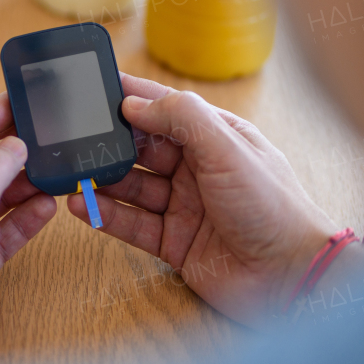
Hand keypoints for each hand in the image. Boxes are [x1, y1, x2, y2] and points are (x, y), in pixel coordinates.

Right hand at [67, 73, 343, 325]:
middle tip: (72, 136)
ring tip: (72, 173)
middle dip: (109, 142)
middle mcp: (198, 169)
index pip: (165, 108)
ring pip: (132, 186)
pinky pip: (132, 224)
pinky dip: (105, 214)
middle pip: (142, 148)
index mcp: (217, 136)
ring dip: (102, 180)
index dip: (130, 96)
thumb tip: (133, 101)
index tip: (92, 86)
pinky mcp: (175, 243)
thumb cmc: (273, 207)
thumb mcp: (227, 149)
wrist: (292, 277)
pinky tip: (82, 204)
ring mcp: (185, 206)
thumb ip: (182, 118)